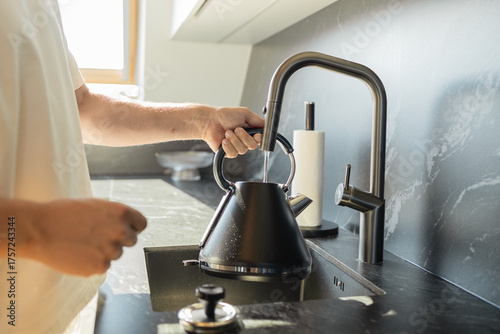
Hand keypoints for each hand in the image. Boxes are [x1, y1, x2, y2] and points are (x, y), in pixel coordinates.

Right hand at [24, 198, 146, 276]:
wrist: (39, 229)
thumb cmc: (63, 214)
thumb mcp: (95, 205)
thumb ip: (114, 215)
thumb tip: (126, 223)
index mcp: (121, 213)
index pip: (141, 224)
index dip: (133, 227)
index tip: (126, 229)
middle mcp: (120, 231)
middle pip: (132, 241)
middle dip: (119, 240)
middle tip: (99, 237)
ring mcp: (111, 250)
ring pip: (116, 254)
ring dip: (105, 251)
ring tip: (84, 243)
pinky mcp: (99, 266)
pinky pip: (103, 266)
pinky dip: (93, 262)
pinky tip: (78, 253)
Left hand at [202, 106, 263, 157]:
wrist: (210, 121)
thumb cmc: (225, 115)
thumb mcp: (244, 113)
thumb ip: (257, 119)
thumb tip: (266, 125)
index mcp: (250, 131)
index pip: (260, 139)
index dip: (259, 138)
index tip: (256, 134)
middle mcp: (244, 139)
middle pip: (253, 146)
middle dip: (244, 137)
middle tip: (236, 129)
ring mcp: (237, 146)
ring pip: (242, 150)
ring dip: (234, 140)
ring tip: (227, 132)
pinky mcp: (228, 152)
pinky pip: (233, 154)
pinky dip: (228, 146)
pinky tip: (224, 140)